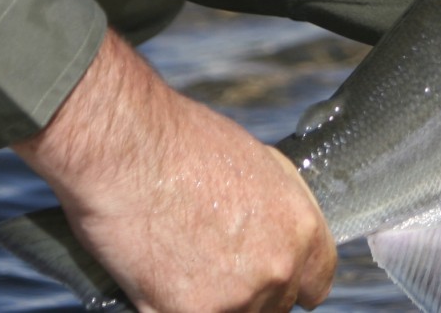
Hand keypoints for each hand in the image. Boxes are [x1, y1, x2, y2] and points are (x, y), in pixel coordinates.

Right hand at [11, 29, 334, 311]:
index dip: (290, 280)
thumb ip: (278, 209)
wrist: (124, 147)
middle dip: (247, 289)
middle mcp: (278, 268)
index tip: (268, 276)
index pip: (316, 283)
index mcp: (301, 229)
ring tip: (179, 261)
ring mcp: (236, 297)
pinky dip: (168, 305)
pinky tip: (154, 273)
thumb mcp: (258, 164)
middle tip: (211, 262)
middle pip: (274, 304)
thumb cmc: (181, 144)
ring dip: (211, 302)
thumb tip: (279, 232)